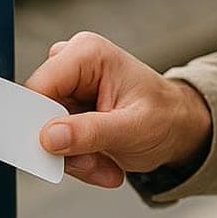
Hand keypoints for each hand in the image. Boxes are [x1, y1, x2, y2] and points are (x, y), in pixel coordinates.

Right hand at [25, 31, 213, 188]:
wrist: (178, 127)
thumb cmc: (164, 117)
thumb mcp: (132, 129)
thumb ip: (90, 132)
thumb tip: (49, 137)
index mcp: (87, 54)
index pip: (39, 87)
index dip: (37, 122)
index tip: (51, 152)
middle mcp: (73, 64)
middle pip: (39, 114)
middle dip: (65, 148)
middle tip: (94, 164)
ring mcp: (69, 87)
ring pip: (45, 133)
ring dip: (74, 158)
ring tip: (106, 164)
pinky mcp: (68, 109)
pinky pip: (55, 142)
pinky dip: (77, 159)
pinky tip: (103, 161)